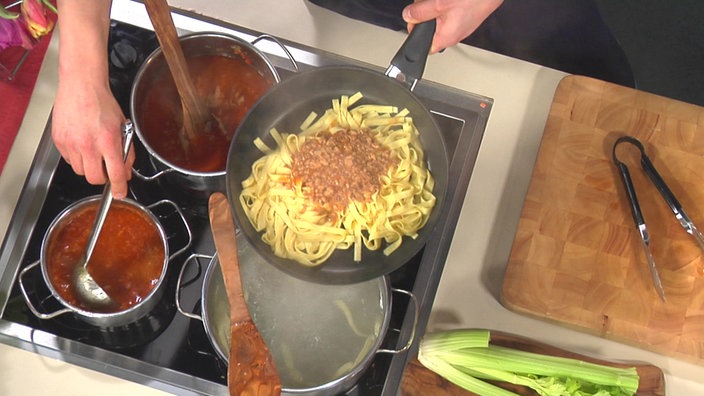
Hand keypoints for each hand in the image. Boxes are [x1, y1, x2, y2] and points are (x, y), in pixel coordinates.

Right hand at [52, 0, 132, 198]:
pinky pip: (69, 160)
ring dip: (89, 167)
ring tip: (93, 152)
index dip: (119, 187)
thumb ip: (126, 152)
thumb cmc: (103, 103)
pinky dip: (77, 158)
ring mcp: (71, 143)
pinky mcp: (59, 141)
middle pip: (94, 178)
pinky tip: (82, 145)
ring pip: (80, 171)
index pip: (115, 173)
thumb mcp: (123, 128)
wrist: (81, 86)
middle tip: (106, 169)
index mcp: (108, 141)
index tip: (120, 193)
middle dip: (102, 178)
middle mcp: (88, 145)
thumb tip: (126, 171)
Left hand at [402, 0, 503, 52]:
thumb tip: (408, 16)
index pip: (423, 47)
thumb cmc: (474, 0)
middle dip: (424, 13)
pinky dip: (444, 4)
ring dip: (434, 6)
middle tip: (426, 3)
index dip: (415, 32)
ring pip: (438, 18)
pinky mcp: (465, 15)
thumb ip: (420, 12)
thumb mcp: (439, 4)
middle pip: (429, 28)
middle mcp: (454, 35)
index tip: (412, 20)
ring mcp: (460, 25)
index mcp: (446, 38)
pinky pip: (448, 12)